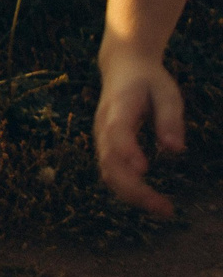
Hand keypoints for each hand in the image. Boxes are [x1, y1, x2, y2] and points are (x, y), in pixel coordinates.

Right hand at [96, 43, 185, 217]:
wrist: (122, 66)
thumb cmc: (148, 80)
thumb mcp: (167, 92)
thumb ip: (170, 119)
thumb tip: (175, 150)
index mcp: (118, 108)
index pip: (116, 132)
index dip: (127, 151)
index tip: (144, 170)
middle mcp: (103, 126)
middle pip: (109, 162)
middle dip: (134, 189)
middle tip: (166, 208)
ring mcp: (101, 137)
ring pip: (108, 172)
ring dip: (131, 195)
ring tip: (162, 209)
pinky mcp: (106, 146)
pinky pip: (111, 172)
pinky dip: (128, 190)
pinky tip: (150, 199)